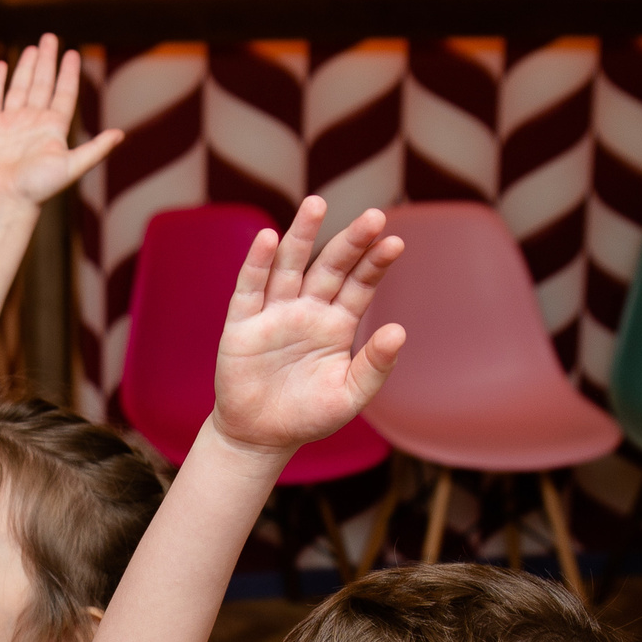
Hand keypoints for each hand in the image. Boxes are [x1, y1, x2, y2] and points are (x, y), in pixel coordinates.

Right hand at [0, 34, 121, 208]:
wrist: (5, 201)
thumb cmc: (39, 188)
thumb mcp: (72, 166)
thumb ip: (95, 149)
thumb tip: (121, 134)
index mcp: (53, 128)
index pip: (63, 93)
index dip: (68, 73)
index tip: (72, 53)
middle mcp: (32, 122)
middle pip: (42, 84)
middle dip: (47, 61)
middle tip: (51, 37)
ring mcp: (9, 123)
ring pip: (19, 87)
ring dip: (26, 68)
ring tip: (33, 48)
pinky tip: (1, 65)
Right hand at [210, 196, 405, 454]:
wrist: (260, 437)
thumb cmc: (308, 416)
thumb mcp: (349, 396)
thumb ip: (374, 365)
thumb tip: (399, 332)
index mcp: (337, 324)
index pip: (360, 284)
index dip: (375, 263)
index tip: (395, 241)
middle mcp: (307, 309)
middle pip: (330, 266)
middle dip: (349, 241)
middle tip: (373, 216)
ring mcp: (274, 313)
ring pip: (290, 266)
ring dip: (302, 235)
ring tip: (317, 204)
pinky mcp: (242, 324)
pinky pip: (250, 288)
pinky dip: (258, 264)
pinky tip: (269, 239)